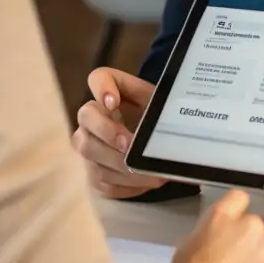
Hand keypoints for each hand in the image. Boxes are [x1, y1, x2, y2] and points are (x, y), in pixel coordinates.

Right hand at [72, 66, 165, 199]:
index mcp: (113, 92)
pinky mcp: (93, 173)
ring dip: (120, 165)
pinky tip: (147, 182)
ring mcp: (88, 144)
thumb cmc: (159, 121)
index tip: (113, 102)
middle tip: (128, 145)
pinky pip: (101, 179)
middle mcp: (92, 116)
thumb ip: (165, 107)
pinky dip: (126, 184)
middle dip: (106, 131)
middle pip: (86, 117)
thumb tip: (177, 118)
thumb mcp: (164, 109)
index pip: (98, 78)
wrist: (155, 148)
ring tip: (150, 173)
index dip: (101, 88)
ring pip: (91, 153)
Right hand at [171, 190, 263, 262]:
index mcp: (233, 215)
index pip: (238, 199)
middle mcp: (257, 231)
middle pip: (254, 228)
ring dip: (252, 260)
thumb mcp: (193, 237)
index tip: (222, 225)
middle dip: (244, 238)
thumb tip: (221, 233)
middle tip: (225, 256)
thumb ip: (214, 228)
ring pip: (262, 253)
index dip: (230, 212)